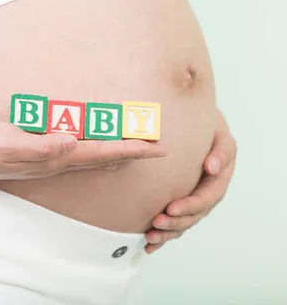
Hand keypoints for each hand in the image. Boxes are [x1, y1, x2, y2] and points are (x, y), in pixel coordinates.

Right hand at [0, 120, 166, 181]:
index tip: (156, 147)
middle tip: (158, 148)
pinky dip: (95, 150)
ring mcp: (46, 160)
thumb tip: (70, 143)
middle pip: (101, 157)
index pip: (99, 152)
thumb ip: (38, 145)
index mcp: (52, 157)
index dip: (129, 149)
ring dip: (116, 151)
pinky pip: (76, 153)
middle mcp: (54, 161)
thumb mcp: (7, 142)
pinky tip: (96, 147)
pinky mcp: (38, 154)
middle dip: (131, 152)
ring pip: (91, 156)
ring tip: (136, 147)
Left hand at [145, 109, 236, 253]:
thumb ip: (221, 151)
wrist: (193, 124)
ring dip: (167, 233)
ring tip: (150, 236)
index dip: (190, 206)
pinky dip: (162, 237)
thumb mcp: (219, 134)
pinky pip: (172, 223)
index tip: (171, 208)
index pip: (207, 198)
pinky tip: (149, 245)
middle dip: (175, 222)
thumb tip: (213, 168)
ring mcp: (192, 200)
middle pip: (194, 215)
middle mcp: (206, 193)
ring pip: (183, 223)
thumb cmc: (207, 128)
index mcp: (218, 179)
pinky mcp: (179, 203)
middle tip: (156, 222)